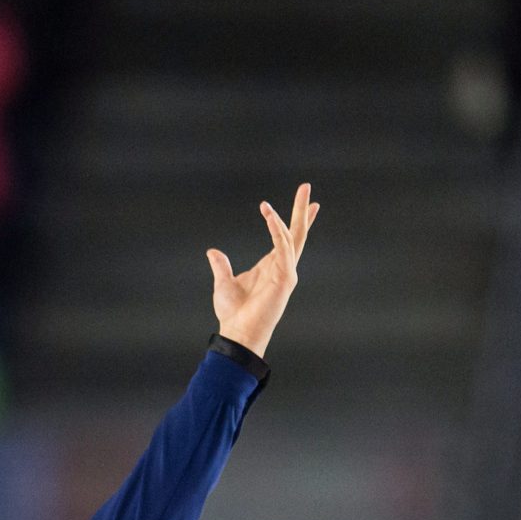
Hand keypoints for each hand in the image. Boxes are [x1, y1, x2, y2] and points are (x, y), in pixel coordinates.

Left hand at [207, 183, 318, 358]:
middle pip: (296, 233)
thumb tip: (213, 252)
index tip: (307, 204)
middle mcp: (282, 267)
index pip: (286, 239)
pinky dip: (277, 229)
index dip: (294, 220)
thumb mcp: (224, 283)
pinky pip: (283, 247)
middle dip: (302, 210)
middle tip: (306, 187)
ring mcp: (286, 272)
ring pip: (291, 236)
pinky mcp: (285, 278)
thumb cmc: (233, 313)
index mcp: (271, 267)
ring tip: (289, 196)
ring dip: (290, 214)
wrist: (238, 332)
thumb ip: (221, 266)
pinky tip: (269, 214)